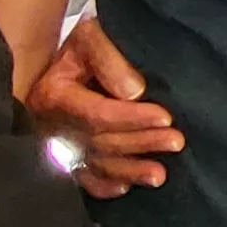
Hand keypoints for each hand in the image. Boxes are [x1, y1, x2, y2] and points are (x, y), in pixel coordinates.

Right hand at [30, 17, 182, 196]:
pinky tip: (124, 188)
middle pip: (101, 140)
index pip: (98, 113)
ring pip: (95, 163)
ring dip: (130, 171)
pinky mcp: (63, 155)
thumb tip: (135, 92)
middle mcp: (53, 126)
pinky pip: (82, 177)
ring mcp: (56, 144)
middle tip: (176, 142)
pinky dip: (103, 186)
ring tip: (160, 176)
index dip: (133, 118)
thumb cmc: (75, 45)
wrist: (51, 58)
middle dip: (141, 142)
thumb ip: (107, 59)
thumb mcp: (87, 37)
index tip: (165, 117)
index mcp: (53, 96)